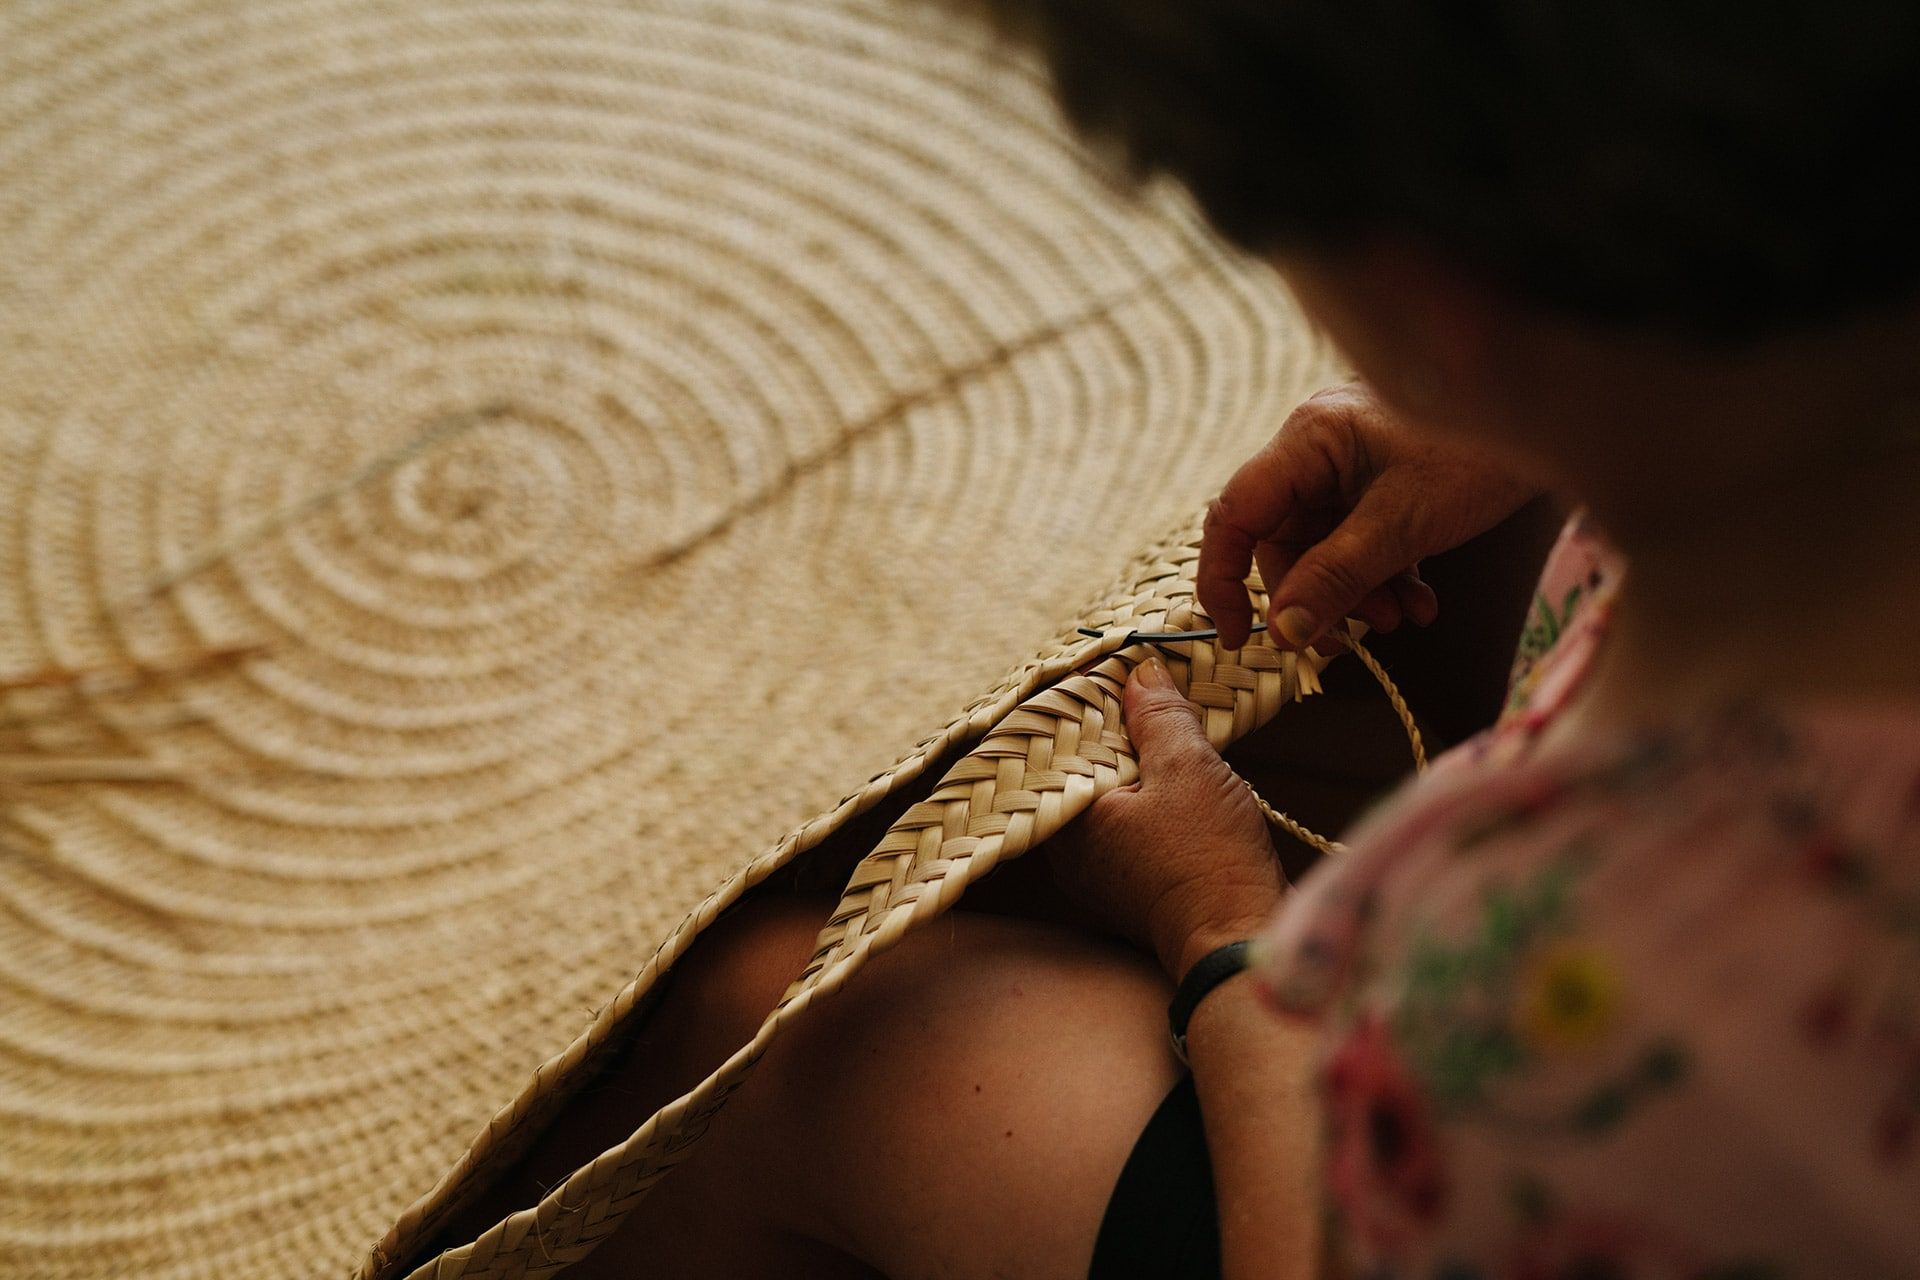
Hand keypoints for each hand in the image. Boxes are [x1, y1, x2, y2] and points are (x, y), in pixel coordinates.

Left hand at [1045, 657, 1285, 980]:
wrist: (1241, 943)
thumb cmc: (1209, 861)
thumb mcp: (1188, 769)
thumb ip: (1159, 717)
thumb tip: (1142, 673)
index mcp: (1067, 818)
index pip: (1061, 742)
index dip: (1092, 702)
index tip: (1121, 673)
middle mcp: (1071, 849)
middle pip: (1087, 768)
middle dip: (1121, 732)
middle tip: (1152, 695)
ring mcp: (1100, 873)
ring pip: (1113, 796)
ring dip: (1143, 764)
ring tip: (1174, 730)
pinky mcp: (1133, 886)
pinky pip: (1134, 825)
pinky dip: (1155, 798)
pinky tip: (1185, 778)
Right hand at [1197, 381, 1539, 651]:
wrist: (1559, 411)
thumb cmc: (1483, 449)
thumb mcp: (1404, 525)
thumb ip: (1337, 578)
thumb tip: (1284, 632)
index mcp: (1307, 440)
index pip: (1235, 515)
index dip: (1225, 579)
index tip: (1239, 635)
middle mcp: (1320, 446)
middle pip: (1285, 539)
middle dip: (1320, 594)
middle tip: (1355, 637)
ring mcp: (1354, 460)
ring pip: (1327, 544)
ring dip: (1359, 591)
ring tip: (1404, 619)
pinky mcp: (1388, 476)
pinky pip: (1365, 535)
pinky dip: (1386, 573)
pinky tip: (1422, 600)